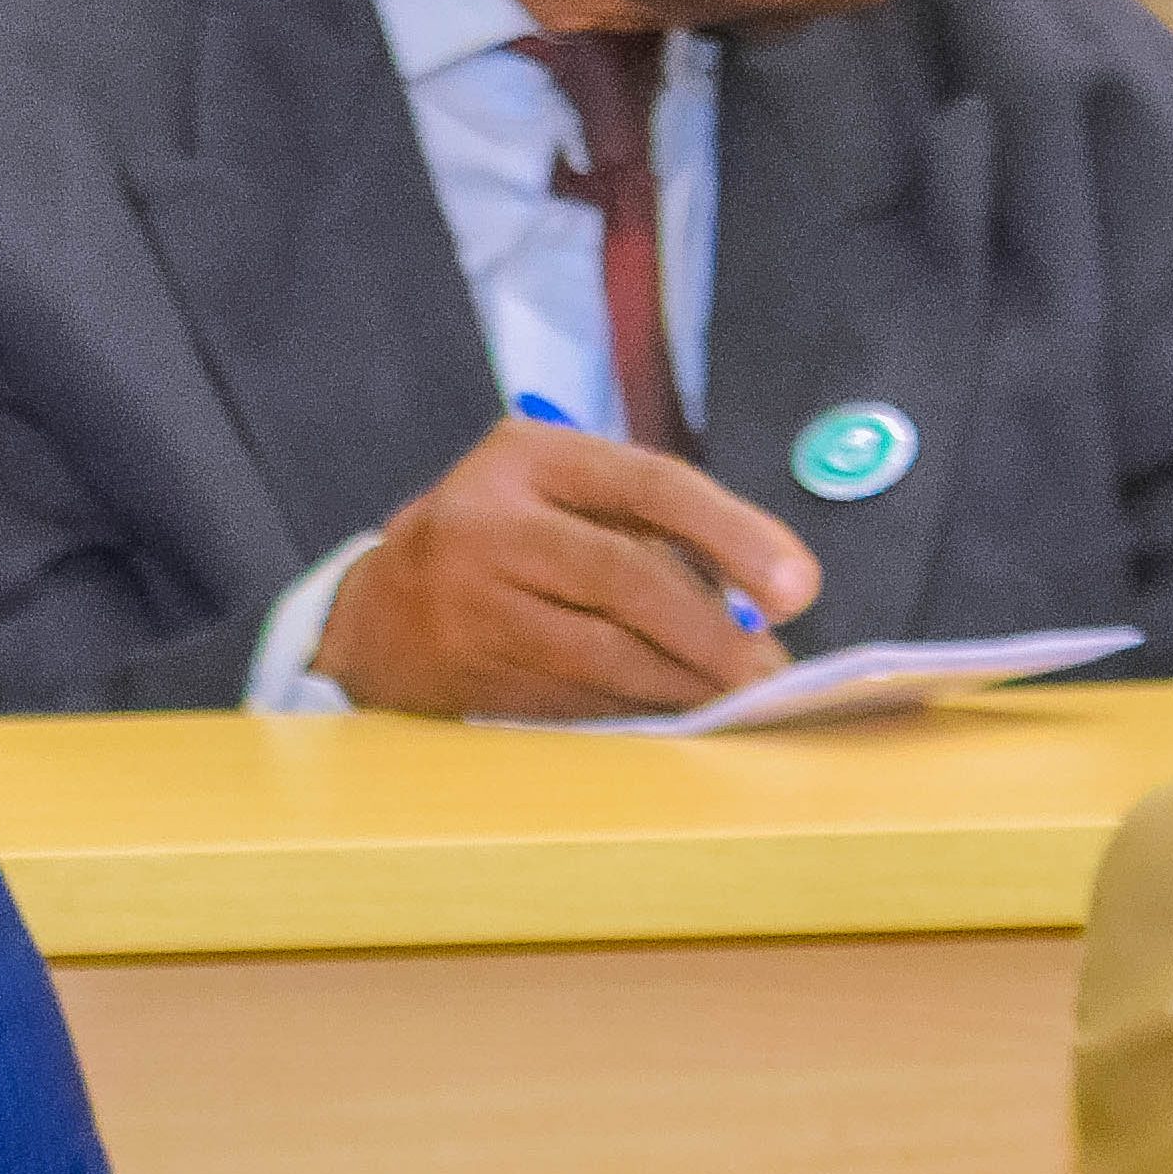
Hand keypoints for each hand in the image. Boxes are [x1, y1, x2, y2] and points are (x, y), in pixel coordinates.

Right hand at [309, 418, 823, 719]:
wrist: (374, 615)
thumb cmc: (500, 539)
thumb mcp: (556, 490)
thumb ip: (646, 518)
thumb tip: (766, 592)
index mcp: (527, 458)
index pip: (649, 485)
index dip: (732, 535)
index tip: (798, 588)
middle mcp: (490, 525)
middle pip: (625, 579)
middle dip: (713, 633)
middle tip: (770, 671)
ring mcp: (472, 607)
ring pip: (602, 654)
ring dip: (684, 684)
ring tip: (737, 698)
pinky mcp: (470, 676)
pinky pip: (574, 700)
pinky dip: (637, 711)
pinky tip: (675, 715)